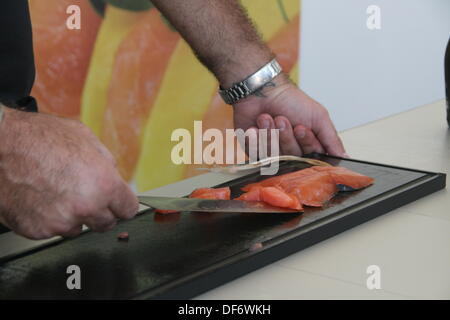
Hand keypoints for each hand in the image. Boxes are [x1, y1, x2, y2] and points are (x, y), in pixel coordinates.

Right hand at [0, 108, 137, 239]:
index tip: (118, 202)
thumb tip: (114, 175)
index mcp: (104, 184)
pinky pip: (53, 229)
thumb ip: (106, 161)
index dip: (122, 203)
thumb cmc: (38, 138)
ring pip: (79, 228)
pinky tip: (41, 198)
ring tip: (57, 192)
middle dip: (101, 211)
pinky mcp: (38, 230)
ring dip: (74, 216)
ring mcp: (61, 221)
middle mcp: (85, 207)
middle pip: (107, 223)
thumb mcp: (85, 138)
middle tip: (87, 195)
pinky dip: (50, 219)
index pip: (128, 209)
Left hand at [233, 75, 345, 156]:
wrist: (260, 90)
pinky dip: (256, 138)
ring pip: (274, 156)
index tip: (300, 127)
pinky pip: (256, 154)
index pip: (311, 157)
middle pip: (292, 157)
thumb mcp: (318, 116)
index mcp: (308, 145)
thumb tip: (345, 157)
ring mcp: (272, 152)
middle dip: (286, 136)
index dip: (305, 142)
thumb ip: (331, 139)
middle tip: (281, 119)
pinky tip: (255, 126)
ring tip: (266, 117)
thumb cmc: (289, 99)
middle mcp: (291, 150)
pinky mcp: (255, 151)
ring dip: (270, 133)